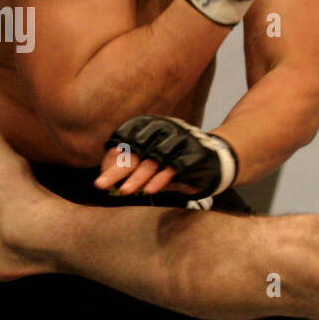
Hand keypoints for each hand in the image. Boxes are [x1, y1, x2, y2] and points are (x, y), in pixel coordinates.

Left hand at [95, 115, 236, 197]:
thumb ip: (135, 164)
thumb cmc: (179, 160)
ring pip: (154, 161)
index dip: (113, 159)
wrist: (217, 159)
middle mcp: (165, 131)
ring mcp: (180, 142)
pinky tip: (150, 191)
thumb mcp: (154, 161)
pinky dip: (162, 180)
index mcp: (153, 127)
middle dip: (118, 171)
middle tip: (100, 185)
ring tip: (125, 192)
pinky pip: (174, 169)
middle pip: (136, 152)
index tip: (101, 177)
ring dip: (139, 178)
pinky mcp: (193, 155)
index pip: (127, 141)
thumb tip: (108, 173)